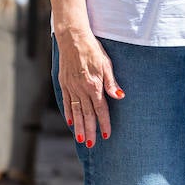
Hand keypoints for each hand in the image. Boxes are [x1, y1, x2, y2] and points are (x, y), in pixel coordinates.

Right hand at [54, 24, 122, 148]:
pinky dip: (68, 113)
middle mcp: (81, 89)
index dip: (104, 123)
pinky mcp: (64, 84)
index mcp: (94, 85)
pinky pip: (66, 102)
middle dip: (90, 130)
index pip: (100, 109)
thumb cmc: (93, 50)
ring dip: (79, 127)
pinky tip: (71, 122)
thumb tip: (120, 96)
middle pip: (87, 114)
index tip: (107, 135)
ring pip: (76, 112)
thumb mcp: (107, 64)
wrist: (73, 40)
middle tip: (92, 144)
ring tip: (81, 139)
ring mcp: (71, 88)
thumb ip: (111, 83)